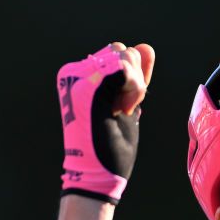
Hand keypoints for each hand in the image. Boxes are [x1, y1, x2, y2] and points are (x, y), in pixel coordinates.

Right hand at [57, 42, 154, 203]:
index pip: (117, 54)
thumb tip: (146, 47)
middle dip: (134, 79)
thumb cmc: (111, 145)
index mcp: (79, 75)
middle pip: (121, 50)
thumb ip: (136, 76)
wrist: (96, 172)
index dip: (130, 79)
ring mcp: (77, 77)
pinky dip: (134, 88)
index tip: (123, 107)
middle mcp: (73, 72)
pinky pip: (124, 66)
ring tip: (122, 111)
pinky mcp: (86, 85)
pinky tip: (124, 109)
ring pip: (124, 56)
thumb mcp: (128, 103)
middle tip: (123, 110)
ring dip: (135, 86)